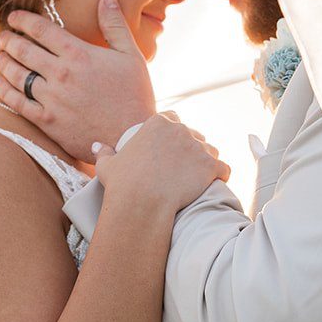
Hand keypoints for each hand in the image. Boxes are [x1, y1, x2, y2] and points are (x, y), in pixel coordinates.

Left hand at [0, 0, 155, 160]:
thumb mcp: (131, 56)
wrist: (132, 139)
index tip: (14, 17)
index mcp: (79, 54)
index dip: (22, 20)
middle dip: (8, 39)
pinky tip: (0, 83)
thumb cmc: (135, 96)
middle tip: (3, 36)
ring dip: (4, 62)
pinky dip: (4, 90)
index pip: (40, 29)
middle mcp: (61, 74)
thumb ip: (115, 24)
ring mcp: (51, 99)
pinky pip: (16, 102)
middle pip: (23, 50)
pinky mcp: (46, 121)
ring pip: (16, 75)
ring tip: (1, 56)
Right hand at [93, 113, 229, 213]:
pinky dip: (222, 175)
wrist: (142, 202)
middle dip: (192, 146)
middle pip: (194, 133)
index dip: (174, 131)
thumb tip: (97, 146)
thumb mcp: (108, 166)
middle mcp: (181, 130)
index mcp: (158, 123)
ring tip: (200, 176)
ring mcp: (198, 147)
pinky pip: (224, 168)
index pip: (173, 118)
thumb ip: (104, 153)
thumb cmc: (122, 184)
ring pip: (210, 150)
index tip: (172, 146)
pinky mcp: (211, 165)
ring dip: (207, 160)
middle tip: (186, 166)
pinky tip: (217, 183)